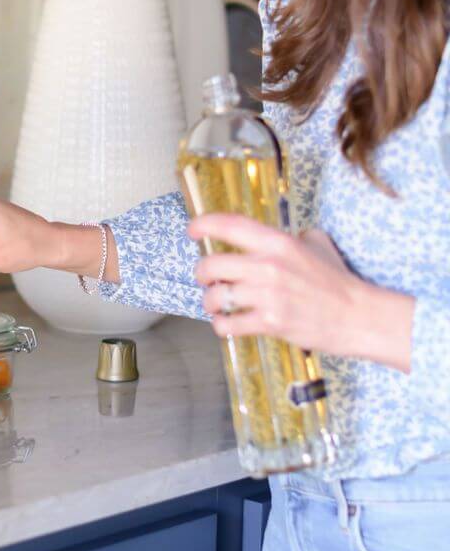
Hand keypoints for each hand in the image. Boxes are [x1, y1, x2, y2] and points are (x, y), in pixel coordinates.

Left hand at [189, 213, 413, 371]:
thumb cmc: (337, 281)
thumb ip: (293, 237)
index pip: (231, 225)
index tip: (193, 230)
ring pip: (216, 297)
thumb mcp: (318, 245)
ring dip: (211, 302)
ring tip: (219, 304)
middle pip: (211, 265)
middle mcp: (269, 266)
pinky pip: (228, 324)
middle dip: (202, 274)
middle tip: (208, 279)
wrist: (357, 316)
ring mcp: (268, 295)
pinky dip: (222, 325)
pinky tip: (228, 323)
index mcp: (278, 243)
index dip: (204, 224)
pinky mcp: (270, 322)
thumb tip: (277, 238)